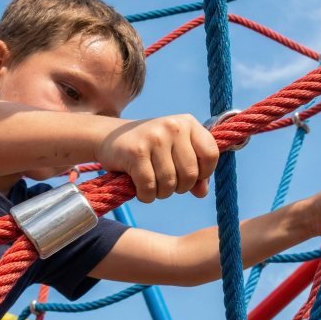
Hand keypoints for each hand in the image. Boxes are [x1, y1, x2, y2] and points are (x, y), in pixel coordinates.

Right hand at [96, 114, 219, 202]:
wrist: (110, 137)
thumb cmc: (150, 148)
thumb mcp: (175, 152)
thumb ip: (194, 171)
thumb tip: (202, 192)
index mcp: (188, 123)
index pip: (211, 154)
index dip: (204, 173)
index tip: (189, 176)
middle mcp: (173, 126)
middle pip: (190, 174)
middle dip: (179, 187)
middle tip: (166, 183)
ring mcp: (154, 138)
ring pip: (169, 183)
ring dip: (161, 193)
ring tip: (153, 185)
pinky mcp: (136, 152)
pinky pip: (149, 187)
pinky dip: (146, 196)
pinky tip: (141, 190)